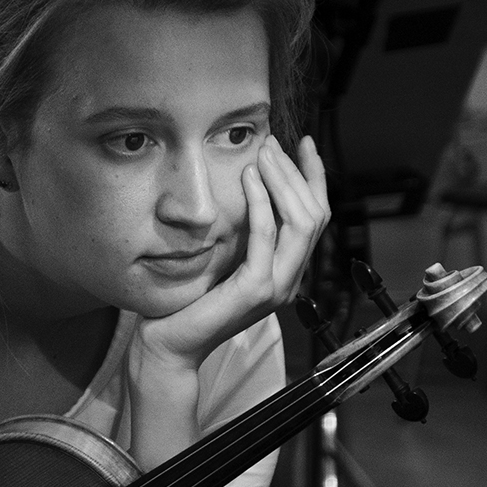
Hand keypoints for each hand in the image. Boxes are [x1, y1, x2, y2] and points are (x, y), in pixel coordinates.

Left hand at [137, 135, 328, 375]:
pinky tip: (247, 178)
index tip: (304, 144)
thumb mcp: (224, 258)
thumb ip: (243, 233)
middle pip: (315, 215)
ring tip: (262, 153)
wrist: (171, 345)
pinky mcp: (256, 290)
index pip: (316, 218)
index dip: (314, 178)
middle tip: (273, 142)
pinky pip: (266, 237)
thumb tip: (246, 183)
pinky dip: (260, 202)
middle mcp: (291, 279)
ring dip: (282, 181)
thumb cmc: (190, 301)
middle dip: (296, 172)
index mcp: (287, 271)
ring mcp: (277, 287)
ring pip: (300, 222)